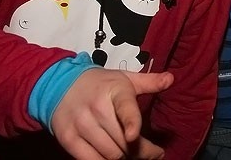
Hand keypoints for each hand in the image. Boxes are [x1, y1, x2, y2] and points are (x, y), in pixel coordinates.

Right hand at [51, 68, 173, 159]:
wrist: (59, 84)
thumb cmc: (99, 83)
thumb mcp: (123, 78)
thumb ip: (148, 82)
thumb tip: (171, 79)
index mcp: (114, 90)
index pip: (125, 109)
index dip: (130, 123)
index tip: (133, 135)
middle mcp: (97, 108)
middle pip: (124, 141)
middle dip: (142, 151)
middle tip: (153, 153)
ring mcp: (81, 125)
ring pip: (110, 154)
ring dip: (126, 158)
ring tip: (134, 155)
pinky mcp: (68, 139)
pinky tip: (114, 158)